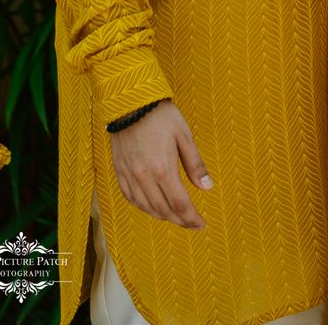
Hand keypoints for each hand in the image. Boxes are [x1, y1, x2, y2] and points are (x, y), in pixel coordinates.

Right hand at [110, 100, 211, 228]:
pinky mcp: (120, 172)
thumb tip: (208, 187)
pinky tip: (153, 207)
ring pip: (147, 207)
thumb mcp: (184, 135)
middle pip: (164, 210)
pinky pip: (131, 198)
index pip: (180, 204)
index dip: (192, 218)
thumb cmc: (161, 116)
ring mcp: (130, 176)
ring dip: (163, 216)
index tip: (201, 224)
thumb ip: (195, 164)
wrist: (131, 102)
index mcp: (163, 169)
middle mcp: (145, 177)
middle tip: (192, 223)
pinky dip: (144, 207)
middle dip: (180, 220)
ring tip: (176, 217)